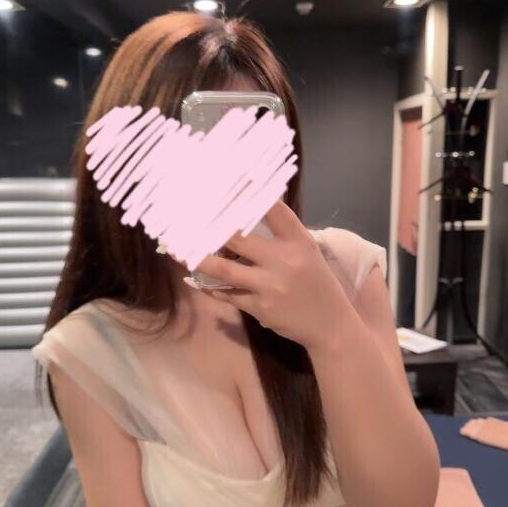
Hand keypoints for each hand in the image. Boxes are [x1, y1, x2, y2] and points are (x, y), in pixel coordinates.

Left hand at [192, 200, 350, 349]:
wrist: (330, 325)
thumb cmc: (316, 282)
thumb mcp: (306, 252)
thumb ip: (281, 234)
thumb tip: (247, 212)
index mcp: (298, 241)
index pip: (273, 210)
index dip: (249, 193)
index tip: (228, 181)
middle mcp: (284, 260)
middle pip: (238, 238)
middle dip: (210, 228)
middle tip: (187, 218)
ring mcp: (270, 285)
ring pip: (223, 269)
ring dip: (198, 259)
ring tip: (177, 251)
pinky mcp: (259, 307)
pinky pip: (227, 293)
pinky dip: (210, 287)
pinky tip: (196, 280)